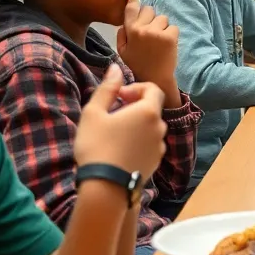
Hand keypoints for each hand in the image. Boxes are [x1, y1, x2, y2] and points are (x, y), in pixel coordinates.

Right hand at [74, 64, 167, 179]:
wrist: (105, 187)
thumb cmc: (97, 146)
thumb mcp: (94, 112)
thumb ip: (107, 88)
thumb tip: (115, 67)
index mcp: (148, 111)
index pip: (153, 89)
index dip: (136, 88)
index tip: (119, 96)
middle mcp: (160, 127)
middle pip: (151, 109)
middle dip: (134, 107)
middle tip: (112, 114)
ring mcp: (160, 147)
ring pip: (151, 128)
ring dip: (136, 125)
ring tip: (114, 134)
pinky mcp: (156, 163)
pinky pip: (149, 145)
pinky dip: (139, 142)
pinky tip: (120, 150)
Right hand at [116, 0, 178, 88]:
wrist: (155, 79)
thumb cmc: (137, 64)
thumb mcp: (122, 50)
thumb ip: (122, 33)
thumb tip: (126, 20)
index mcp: (130, 30)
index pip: (132, 7)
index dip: (134, 2)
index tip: (136, 1)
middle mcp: (143, 28)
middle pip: (149, 9)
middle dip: (150, 18)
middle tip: (151, 31)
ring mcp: (158, 32)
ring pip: (163, 18)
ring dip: (162, 26)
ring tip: (159, 40)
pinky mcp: (170, 37)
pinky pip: (173, 27)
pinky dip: (171, 34)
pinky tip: (167, 44)